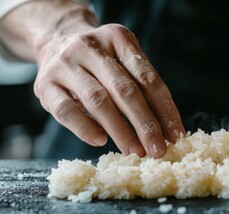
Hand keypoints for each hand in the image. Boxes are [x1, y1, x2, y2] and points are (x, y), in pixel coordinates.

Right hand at [34, 23, 184, 157]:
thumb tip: (166, 130)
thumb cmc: (101, 61)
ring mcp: (65, 65)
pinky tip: (101, 141)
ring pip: (97, 101)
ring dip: (120, 130)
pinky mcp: (44, 85)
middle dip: (145, 124)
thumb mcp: (123, 61)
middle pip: (125, 90)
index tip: (175, 135)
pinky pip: (66, 111)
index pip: (148, 78)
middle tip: (158, 149)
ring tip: (136, 151)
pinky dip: (85, 128)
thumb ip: (143, 88)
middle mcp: (91, 47)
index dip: (164, 109)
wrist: (56, 41)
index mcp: (118, 38)